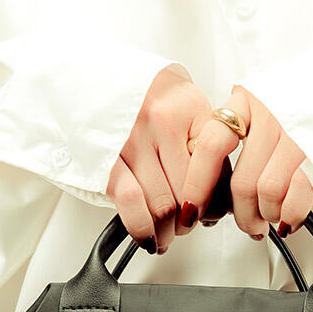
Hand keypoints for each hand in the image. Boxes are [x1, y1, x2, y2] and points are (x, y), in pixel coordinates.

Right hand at [106, 65, 230, 253]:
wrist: (92, 74)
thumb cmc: (144, 93)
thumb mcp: (184, 103)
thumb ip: (201, 141)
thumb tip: (220, 194)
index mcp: (190, 107)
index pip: (216, 168)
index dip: (216, 201)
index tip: (212, 212)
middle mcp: (163, 121)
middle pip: (191, 190)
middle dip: (192, 219)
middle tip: (189, 224)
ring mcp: (133, 139)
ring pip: (163, 204)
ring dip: (169, 230)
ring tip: (168, 233)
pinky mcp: (107, 157)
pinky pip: (131, 202)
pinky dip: (142, 228)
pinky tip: (149, 237)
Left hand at [175, 85, 312, 243]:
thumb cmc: (309, 98)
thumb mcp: (264, 99)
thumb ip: (238, 128)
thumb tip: (210, 174)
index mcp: (247, 101)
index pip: (209, 147)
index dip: (197, 185)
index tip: (192, 207)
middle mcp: (270, 116)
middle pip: (240, 182)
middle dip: (239, 214)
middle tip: (244, 222)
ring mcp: (296, 136)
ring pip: (266, 193)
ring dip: (265, 215)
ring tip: (269, 217)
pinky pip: (296, 198)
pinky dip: (289, 216)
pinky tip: (287, 218)